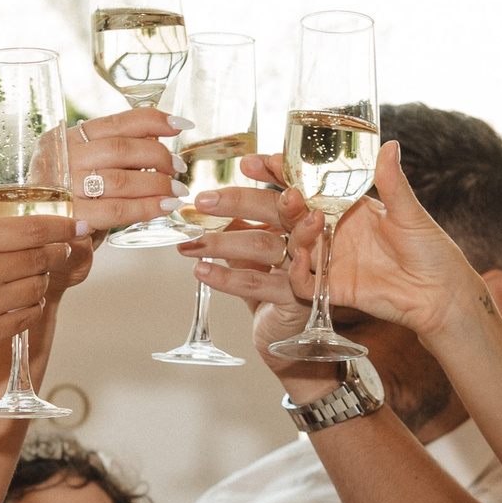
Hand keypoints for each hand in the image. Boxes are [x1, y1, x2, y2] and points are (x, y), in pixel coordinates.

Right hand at [0, 213, 82, 385]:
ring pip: (38, 289)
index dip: (62, 226)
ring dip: (40, 284)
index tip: (79, 225)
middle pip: (43, 258)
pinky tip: (13, 306)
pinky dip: (28, 310)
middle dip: (58, 254)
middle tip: (62, 252)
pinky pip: (27, 317)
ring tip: (26, 281)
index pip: (32, 228)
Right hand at [47, 107, 184, 232]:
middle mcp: (63, 158)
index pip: (115, 122)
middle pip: (121, 149)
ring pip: (121, 179)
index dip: (152, 120)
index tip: (180, 125)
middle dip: (158, 156)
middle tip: (178, 168)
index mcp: (65, 138)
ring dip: (156, 184)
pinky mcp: (71, 217)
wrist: (33, 238)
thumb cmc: (64, 201)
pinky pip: (117, 210)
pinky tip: (163, 208)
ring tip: (176, 191)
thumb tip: (156, 140)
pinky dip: (146, 208)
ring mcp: (64, 187)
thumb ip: (110, 153)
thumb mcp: (80, 168)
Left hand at [166, 174, 333, 395]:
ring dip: (221, 242)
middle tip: (202, 200)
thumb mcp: (259, 251)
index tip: (246, 163)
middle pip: (277, 211)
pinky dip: (226, 277)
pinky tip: (200, 271)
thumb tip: (210, 203)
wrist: (291, 339)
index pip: (288, 189)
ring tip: (190, 243)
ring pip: (263, 245)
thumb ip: (246, 225)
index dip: (271, 173)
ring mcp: (307, 268)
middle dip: (238, 202)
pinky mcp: (297, 298)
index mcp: (304, 222)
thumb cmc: (274, 288)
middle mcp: (311, 240)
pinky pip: (257, 283)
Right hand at [192, 142, 487, 342]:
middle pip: (277, 214)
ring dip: (252, 241)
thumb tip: (390, 145)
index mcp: (343, 204)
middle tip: (209, 197)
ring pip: (279, 248)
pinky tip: (282, 264)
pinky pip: (297, 283)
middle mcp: (328, 229)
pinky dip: (288, 274)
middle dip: (243, 204)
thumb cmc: (431, 250)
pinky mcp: (329, 289)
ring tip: (241, 228)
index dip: (276, 171)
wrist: (439, 295)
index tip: (252, 162)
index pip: (301, 182)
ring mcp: (326, 259)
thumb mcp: (410, 213)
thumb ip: (393, 182)